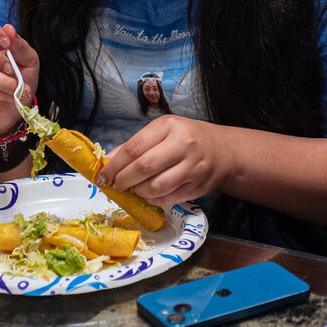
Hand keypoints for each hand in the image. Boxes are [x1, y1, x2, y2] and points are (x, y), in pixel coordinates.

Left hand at [100, 116, 229, 207]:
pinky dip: (153, 200)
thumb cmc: (187, 138)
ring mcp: (193, 168)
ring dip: (138, 192)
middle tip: (115, 185)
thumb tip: (108, 162)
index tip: (103, 175)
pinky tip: (149, 194)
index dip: (115, 165)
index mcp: (170, 127)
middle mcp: (184, 145)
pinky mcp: (198, 187)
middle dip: (124, 180)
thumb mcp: (162, 132)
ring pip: (156, 187)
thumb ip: (135, 145)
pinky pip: (168, 199)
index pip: (135, 147)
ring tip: (134, 189)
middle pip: (144, 168)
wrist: (223, 151)